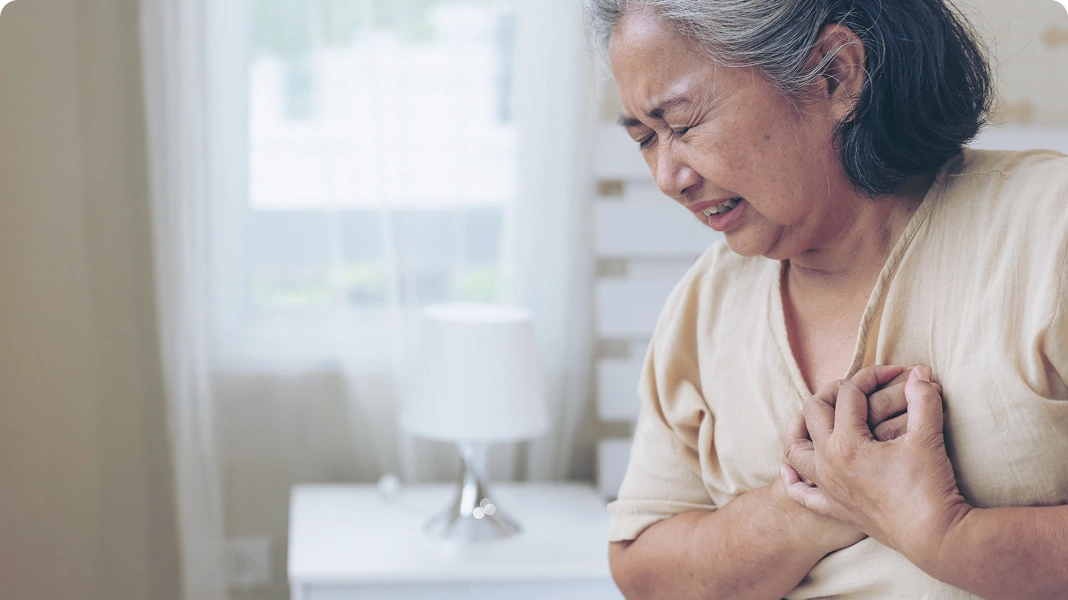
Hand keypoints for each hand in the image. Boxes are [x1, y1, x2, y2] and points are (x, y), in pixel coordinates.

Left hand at [781, 366, 971, 568]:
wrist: (935, 537)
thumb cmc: (930, 486)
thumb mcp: (928, 437)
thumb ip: (923, 400)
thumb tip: (920, 372)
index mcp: (846, 443)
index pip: (849, 394)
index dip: (871, 376)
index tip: (895, 373)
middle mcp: (827, 463)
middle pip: (813, 411)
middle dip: (833, 392)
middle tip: (858, 388)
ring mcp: (827, 487)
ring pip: (795, 449)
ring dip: (801, 427)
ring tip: (818, 415)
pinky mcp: (834, 508)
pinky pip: (801, 493)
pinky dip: (792, 479)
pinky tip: (790, 469)